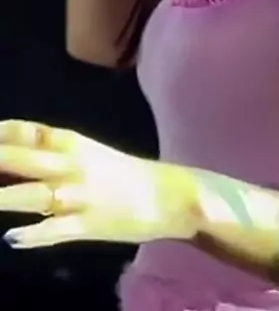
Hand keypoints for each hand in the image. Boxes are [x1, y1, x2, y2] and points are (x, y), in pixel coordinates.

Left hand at [0, 120, 199, 247]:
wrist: (169, 195)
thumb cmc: (124, 174)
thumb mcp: (89, 154)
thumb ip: (53, 154)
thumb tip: (13, 151)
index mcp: (74, 143)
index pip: (29, 132)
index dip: (2, 132)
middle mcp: (73, 165)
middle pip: (24, 159)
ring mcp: (79, 196)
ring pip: (34, 195)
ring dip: (5, 197)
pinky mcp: (89, 225)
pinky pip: (56, 230)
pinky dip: (34, 235)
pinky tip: (12, 239)